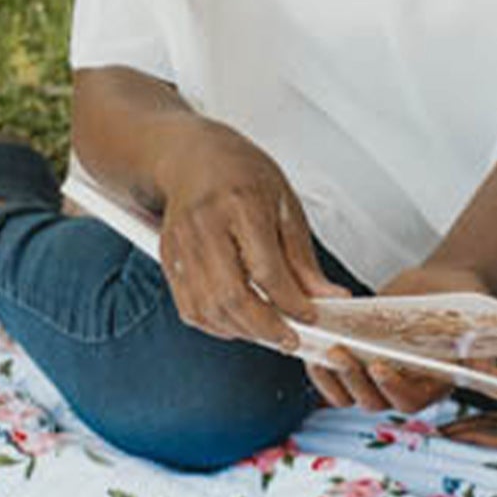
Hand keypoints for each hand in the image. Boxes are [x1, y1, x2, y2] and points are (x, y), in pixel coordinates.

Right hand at [156, 125, 340, 347]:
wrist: (190, 157)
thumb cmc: (240, 174)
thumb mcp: (285, 205)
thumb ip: (302, 257)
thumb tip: (328, 297)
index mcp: (240, 205)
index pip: (267, 270)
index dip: (292, 302)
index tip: (311, 317)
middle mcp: (205, 227)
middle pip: (232, 295)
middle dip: (266, 328)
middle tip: (290, 339)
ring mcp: (181, 246)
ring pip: (209, 309)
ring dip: (242, 332)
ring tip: (268, 331)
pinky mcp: (167, 261)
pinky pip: (190, 309)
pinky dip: (216, 326)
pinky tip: (239, 323)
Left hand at [302, 261, 488, 412]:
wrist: (440, 286)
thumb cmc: (463, 306)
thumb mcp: (477, 327)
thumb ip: (484, 359)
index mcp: (431, 388)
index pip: (409, 401)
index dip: (393, 388)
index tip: (381, 365)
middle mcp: (401, 390)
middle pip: (371, 400)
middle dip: (353, 378)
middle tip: (340, 351)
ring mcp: (375, 379)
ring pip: (346, 393)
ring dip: (330, 375)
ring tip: (320, 349)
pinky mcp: (355, 363)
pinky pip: (331, 376)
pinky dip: (319, 364)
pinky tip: (311, 341)